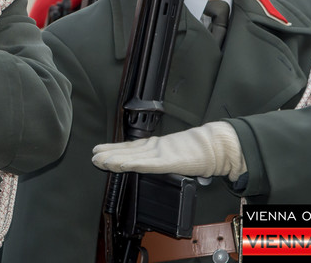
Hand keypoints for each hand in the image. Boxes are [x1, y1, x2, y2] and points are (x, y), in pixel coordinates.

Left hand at [91, 121, 246, 181]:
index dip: (114, 150)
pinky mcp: (169, 160)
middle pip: (128, 151)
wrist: (216, 146)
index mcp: (157, 147)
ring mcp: (161, 153)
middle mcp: (155, 148)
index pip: (130, 149)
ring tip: (100, 160)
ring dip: (115, 159)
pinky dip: (133, 164)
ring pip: (134, 157)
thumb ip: (163, 161)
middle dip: (109, 154)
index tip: (99, 151)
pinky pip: (148, 164)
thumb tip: (152, 165)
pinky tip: (121, 165)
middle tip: (93, 156)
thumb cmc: (199, 152)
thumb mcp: (176, 156)